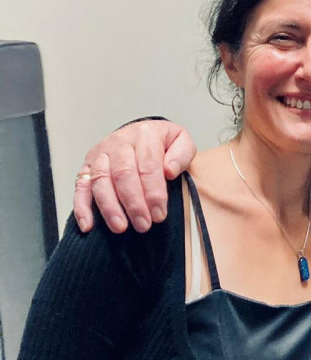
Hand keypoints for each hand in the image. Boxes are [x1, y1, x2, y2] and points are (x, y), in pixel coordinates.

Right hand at [73, 120, 196, 233]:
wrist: (142, 132)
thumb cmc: (163, 142)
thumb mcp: (181, 140)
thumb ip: (181, 155)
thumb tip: (169, 171)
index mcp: (144, 135)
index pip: (148, 165)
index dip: (154, 192)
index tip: (159, 214)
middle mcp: (119, 143)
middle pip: (123, 174)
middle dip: (133, 203)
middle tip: (143, 224)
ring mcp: (100, 155)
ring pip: (100, 181)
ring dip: (109, 207)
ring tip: (121, 227)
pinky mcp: (87, 167)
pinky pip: (80, 187)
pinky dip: (82, 207)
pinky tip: (88, 225)